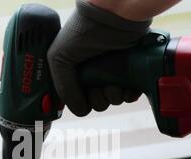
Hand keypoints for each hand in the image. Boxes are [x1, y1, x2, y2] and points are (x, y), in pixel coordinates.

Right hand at [47, 0, 151, 116]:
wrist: (114, 15)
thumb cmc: (84, 30)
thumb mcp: (60, 58)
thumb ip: (63, 88)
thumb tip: (80, 110)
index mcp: (76, 71)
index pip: (77, 98)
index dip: (80, 101)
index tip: (83, 95)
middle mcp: (94, 73)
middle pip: (96, 103)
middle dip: (98, 100)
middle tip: (99, 88)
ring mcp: (113, 73)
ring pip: (113, 100)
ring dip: (113, 97)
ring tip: (113, 85)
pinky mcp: (131, 72)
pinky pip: (130, 94)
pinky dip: (129, 95)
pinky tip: (126, 88)